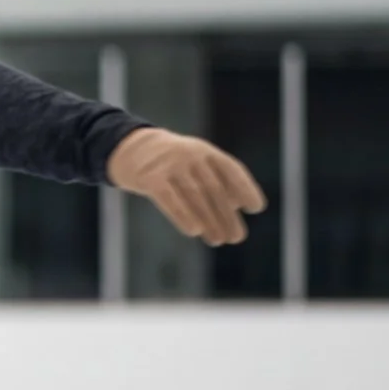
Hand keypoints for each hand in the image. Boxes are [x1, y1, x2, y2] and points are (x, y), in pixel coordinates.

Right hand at [105, 127, 266, 245]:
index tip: (256, 208)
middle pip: (214, 189)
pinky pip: (170, 199)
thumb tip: (235, 208)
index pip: (231, 170)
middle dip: (227, 215)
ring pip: (194, 197)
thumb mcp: (195, 164)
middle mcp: (190, 155)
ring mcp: (169, 165)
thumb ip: (215, 181)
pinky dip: (183, 215)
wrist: (132, 149)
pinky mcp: (150, 178)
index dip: (245, 188)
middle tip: (236, 237)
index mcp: (206, 151)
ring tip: (218, 240)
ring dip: (210, 221)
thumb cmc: (171, 163)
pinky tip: (194, 231)